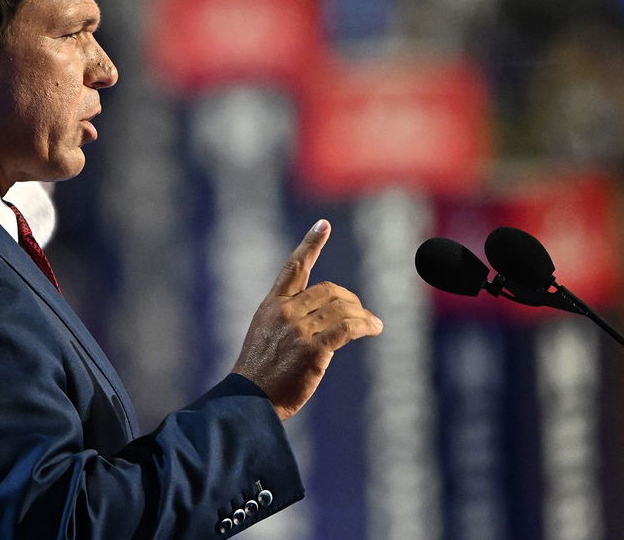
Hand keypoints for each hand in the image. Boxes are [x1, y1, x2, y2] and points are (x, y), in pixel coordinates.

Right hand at [230, 219, 383, 420]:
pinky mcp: (313, 349)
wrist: (249, 400)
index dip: (310, 243)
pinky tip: (374, 328)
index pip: (293, 267)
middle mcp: (285, 311)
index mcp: (271, 305)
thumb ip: (288, 319)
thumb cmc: (259, 373)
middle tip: (361, 314)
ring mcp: (298, 329)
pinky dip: (365, 325)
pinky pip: (348, 328)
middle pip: (330, 291)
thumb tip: (323, 315)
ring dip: (362, 315)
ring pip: (342, 308)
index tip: (324, 224)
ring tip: (372, 324)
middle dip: (350, 300)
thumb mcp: (265, 334)